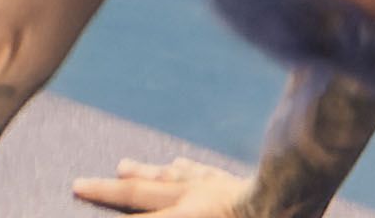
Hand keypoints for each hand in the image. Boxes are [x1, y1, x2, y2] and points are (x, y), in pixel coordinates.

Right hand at [68, 165, 251, 215]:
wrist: (296, 195)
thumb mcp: (207, 217)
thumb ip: (166, 212)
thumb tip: (168, 170)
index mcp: (188, 216)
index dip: (111, 206)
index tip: (81, 195)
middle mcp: (192, 197)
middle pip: (142, 194)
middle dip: (108, 191)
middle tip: (78, 182)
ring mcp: (212, 185)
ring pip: (168, 176)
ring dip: (142, 173)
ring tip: (121, 166)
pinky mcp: (232, 181)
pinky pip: (200, 172)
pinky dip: (183, 168)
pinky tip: (177, 162)